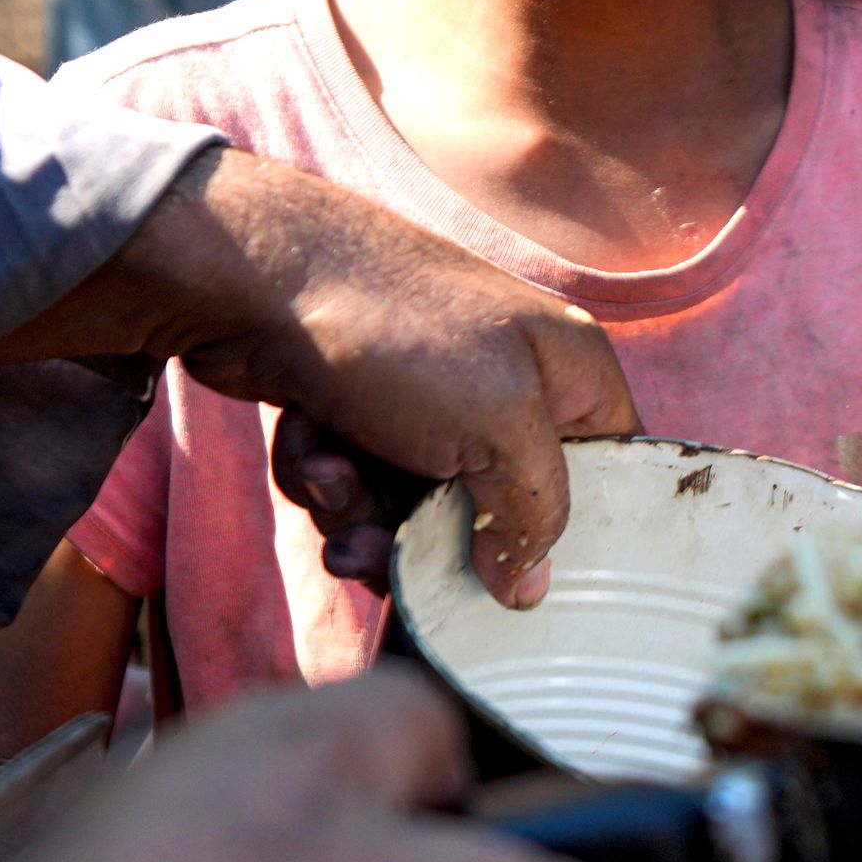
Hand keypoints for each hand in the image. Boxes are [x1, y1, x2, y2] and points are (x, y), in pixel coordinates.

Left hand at [0, 149, 635, 599]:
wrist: (256, 272)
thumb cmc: (397, 331)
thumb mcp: (502, 424)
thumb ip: (536, 512)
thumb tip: (529, 589)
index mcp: (571, 376)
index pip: (605, 483)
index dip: (558, 539)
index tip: (503, 578)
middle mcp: (509, 385)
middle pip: (489, 515)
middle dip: (419, 538)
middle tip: (370, 547)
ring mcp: (432, 397)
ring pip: (410, 510)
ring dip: (357, 510)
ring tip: (326, 472)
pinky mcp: (363, 407)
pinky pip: (356, 484)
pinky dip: (323, 474)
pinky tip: (304, 438)